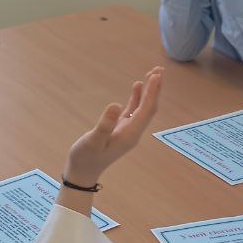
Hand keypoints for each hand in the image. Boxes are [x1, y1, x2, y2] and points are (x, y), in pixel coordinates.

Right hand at [63, 67, 162, 188]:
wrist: (83, 172)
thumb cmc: (85, 157)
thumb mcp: (93, 141)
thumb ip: (105, 124)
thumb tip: (116, 104)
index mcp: (130, 135)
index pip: (145, 110)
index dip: (152, 93)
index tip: (156, 76)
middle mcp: (133, 132)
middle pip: (149, 108)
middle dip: (155, 89)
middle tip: (159, 69)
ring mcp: (128, 131)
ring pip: (143, 108)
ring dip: (149, 92)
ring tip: (153, 74)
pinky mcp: (121, 129)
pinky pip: (133, 110)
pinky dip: (137, 98)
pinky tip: (137, 86)